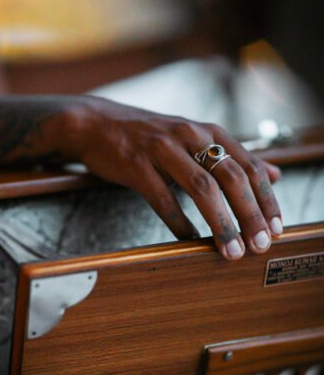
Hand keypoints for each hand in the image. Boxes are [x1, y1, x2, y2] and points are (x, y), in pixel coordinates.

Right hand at [68, 96, 281, 259]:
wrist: (97, 124)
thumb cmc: (150, 136)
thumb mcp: (195, 138)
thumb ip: (234, 157)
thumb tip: (275, 173)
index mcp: (208, 131)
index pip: (249, 166)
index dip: (266, 199)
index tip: (276, 228)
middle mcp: (190, 135)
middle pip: (230, 177)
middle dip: (249, 214)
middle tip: (259, 245)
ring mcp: (162, 149)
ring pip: (201, 188)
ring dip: (220, 223)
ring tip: (230, 250)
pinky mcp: (137, 165)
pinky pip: (163, 199)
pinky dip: (179, 223)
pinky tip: (190, 240)